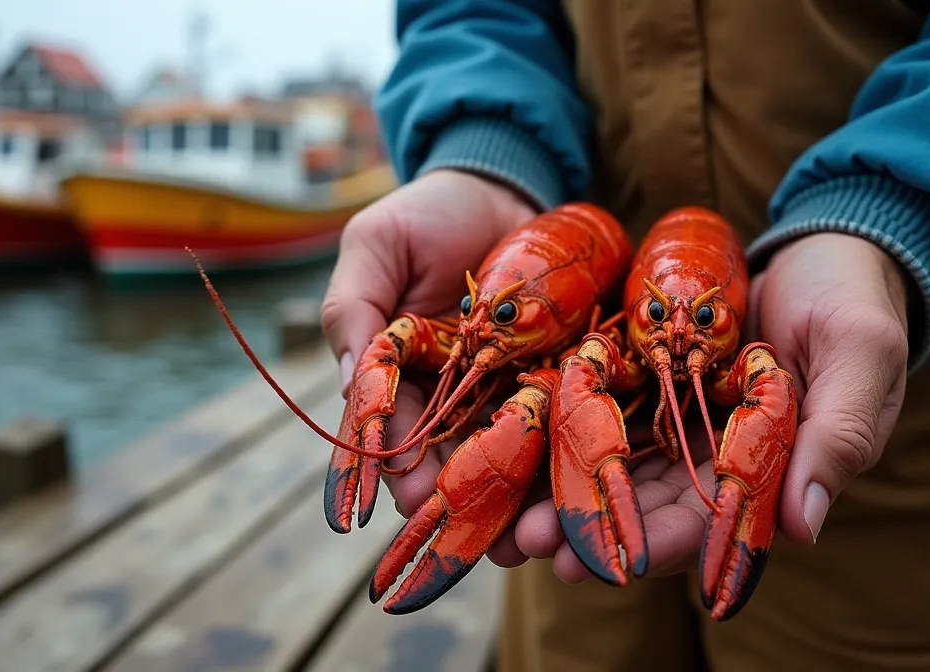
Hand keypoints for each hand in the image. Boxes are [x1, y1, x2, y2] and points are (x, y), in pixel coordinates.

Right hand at [320, 169, 538, 513]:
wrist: (504, 186)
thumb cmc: (429, 213)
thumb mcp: (378, 245)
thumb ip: (356, 307)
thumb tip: (351, 381)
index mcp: (399, 376)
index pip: (391, 435)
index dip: (397, 471)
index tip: (411, 501)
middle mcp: (451, 397)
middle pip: (453, 461)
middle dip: (466, 502)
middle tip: (483, 537)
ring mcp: (506, 391)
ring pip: (509, 457)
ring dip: (519, 498)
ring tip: (535, 533)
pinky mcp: (559, 377)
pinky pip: (563, 422)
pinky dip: (568, 456)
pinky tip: (578, 486)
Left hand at [495, 232, 909, 581]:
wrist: (824, 244)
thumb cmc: (856, 301)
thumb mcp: (860, 357)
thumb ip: (837, 435)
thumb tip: (805, 528)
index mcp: (768, 470)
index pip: (709, 522)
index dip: (658, 545)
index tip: (608, 562)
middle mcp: (712, 458)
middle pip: (644, 505)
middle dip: (589, 529)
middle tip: (529, 545)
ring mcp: (675, 420)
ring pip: (612, 467)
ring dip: (561, 492)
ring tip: (506, 515)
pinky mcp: (646, 380)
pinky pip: (597, 409)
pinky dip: (559, 429)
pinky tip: (512, 442)